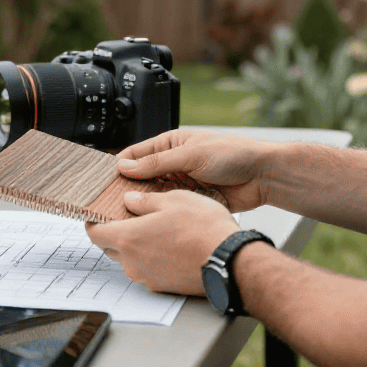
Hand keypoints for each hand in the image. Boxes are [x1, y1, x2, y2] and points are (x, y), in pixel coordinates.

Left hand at [86, 190, 238, 295]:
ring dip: (135, 246)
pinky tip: (169, 245)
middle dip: (115, 232)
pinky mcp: (162, 286)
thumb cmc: (204, 229)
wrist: (230, 261)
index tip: (95, 215)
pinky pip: (148, 269)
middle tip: (127, 217)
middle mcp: (132, 262)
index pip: (95, 234)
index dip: (92, 223)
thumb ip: (146, 201)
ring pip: (130, 259)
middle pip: (111, 247)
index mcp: (129, 238)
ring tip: (155, 229)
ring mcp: (147, 277)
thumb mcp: (174, 200)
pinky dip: (151, 257)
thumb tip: (130, 201)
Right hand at [117, 129, 277, 212]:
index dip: (119, 167)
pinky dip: (160, 213)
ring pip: (154, 195)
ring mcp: (181, 183)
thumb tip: (125, 166)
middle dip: (128, 188)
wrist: (263, 176)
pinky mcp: (190, 201)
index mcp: (170, 144)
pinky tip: (149, 221)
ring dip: (144, 203)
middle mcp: (173, 163)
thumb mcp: (190, 154)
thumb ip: (157, 162)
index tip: (103, 181)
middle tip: (110, 202)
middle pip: (141, 177)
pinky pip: (170, 207)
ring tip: (126, 214)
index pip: (135, 155)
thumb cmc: (234, 154)